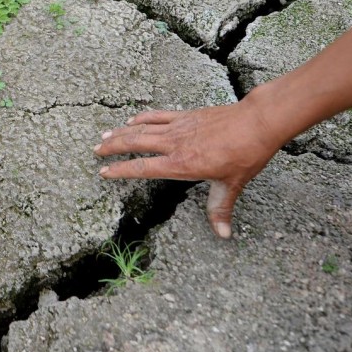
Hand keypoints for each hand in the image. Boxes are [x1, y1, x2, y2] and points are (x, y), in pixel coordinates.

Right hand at [94, 100, 285, 238]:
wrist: (256, 123)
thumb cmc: (245, 154)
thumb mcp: (232, 185)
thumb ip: (220, 208)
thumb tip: (222, 235)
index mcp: (181, 164)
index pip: (142, 167)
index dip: (121, 170)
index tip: (104, 172)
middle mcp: (174, 144)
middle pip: (134, 143)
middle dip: (112, 148)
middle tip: (96, 151)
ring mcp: (178, 127)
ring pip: (141, 128)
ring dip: (120, 132)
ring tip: (103, 135)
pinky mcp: (185, 115)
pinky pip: (157, 115)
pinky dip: (141, 117)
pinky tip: (131, 119)